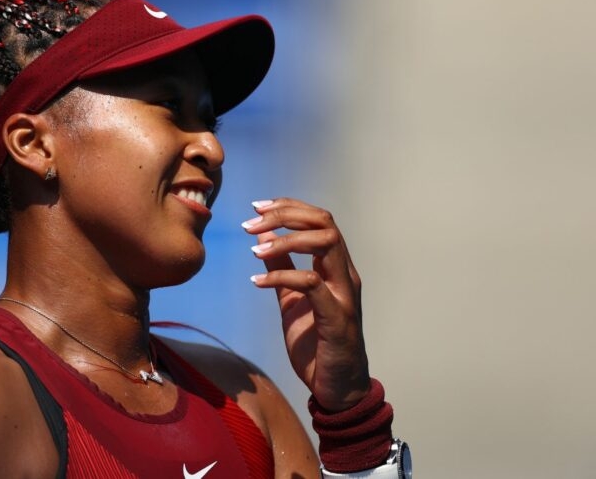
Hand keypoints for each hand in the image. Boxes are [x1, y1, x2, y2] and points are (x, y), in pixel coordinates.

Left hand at [243, 198, 369, 410]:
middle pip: (325, 223)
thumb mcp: (293, 300)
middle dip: (286, 215)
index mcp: (336, 268)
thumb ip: (283, 269)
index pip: (320, 220)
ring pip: (326, 244)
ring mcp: (344, 296)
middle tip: (250, 223)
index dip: (289, 207)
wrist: (337, 388)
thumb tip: (264, 239)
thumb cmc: (317, 344)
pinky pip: (311, 285)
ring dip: (286, 240)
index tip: (257, 208)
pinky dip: (282, 277)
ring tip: (254, 250)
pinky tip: (257, 283)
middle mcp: (345, 276)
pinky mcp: (336, 318)